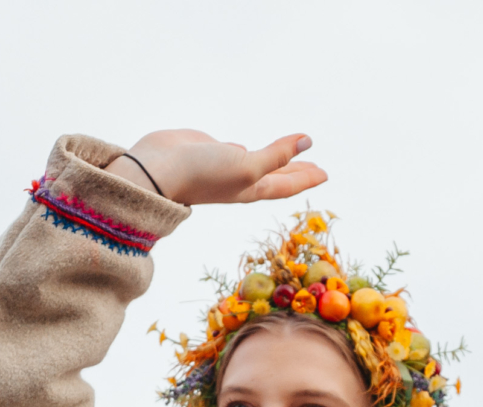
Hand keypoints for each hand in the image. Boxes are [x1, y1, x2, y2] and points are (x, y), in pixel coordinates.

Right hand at [119, 130, 324, 206]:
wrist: (157, 170)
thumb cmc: (203, 174)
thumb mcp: (247, 167)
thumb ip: (277, 155)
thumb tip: (307, 142)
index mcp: (252, 189)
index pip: (287, 185)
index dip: (307, 178)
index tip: (325, 174)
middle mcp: (240, 180)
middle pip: (276, 177)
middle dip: (296, 172)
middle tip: (315, 168)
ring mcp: (224, 166)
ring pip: (257, 163)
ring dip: (273, 160)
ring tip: (286, 154)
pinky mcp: (208, 151)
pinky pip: (234, 151)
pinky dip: (245, 150)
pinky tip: (245, 147)